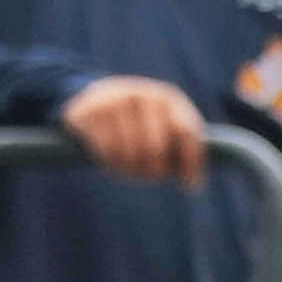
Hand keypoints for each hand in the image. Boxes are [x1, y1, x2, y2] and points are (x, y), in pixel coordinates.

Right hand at [59, 72, 212, 178]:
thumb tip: (193, 186)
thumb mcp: (164, 128)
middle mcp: (142, 93)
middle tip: (148, 177)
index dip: (190, 163)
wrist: (95, 98)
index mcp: (168, 99)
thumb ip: (181, 149)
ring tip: (127, 169)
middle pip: (155, 148)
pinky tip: (109, 161)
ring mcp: (114, 98)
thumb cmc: (140, 123)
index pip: (187, 133)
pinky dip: (109, 163)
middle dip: (153, 171)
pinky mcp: (89, 109)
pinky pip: (105, 150)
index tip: (190, 187)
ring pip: (128, 152)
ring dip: (129, 170)